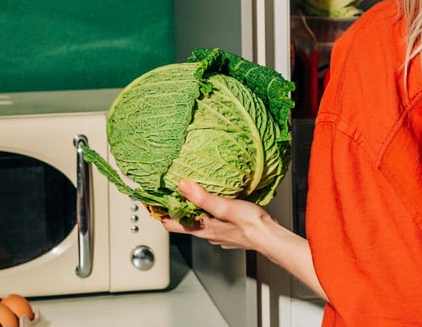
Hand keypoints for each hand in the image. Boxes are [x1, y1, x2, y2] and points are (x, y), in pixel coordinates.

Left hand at [161, 179, 275, 250]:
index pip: (170, 225)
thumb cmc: (250, 224)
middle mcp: (207, 233)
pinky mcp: (228, 232)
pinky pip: (212, 222)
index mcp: (202, 228)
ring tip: (189, 195)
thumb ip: (202, 197)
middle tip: (168, 194)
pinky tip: (214, 205)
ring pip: (198, 223)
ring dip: (192, 211)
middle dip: (175, 209)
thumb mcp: (224, 206)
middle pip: (183, 223)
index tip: (151, 203)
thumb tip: (183, 185)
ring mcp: (218, 234)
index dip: (159, 213)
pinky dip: (207, 213)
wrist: (270, 236)